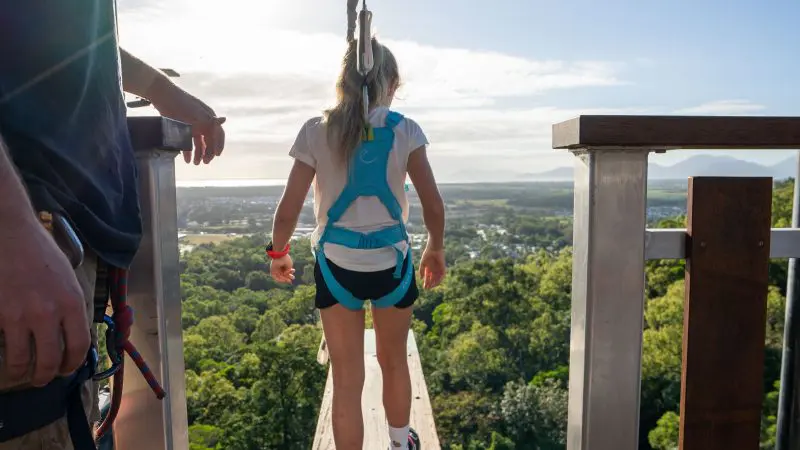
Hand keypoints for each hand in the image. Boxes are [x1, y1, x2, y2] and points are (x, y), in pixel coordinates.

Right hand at [0, 223, 89, 387]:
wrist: (10, 234)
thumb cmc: (41, 253)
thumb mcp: (68, 279)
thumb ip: (70, 306)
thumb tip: (71, 332)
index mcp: (72, 303)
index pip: (79, 346)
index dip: (73, 363)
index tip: (67, 369)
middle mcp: (49, 313)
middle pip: (50, 359)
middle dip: (46, 376)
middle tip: (42, 379)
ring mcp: (20, 315)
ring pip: (21, 360)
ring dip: (21, 372)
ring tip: (21, 374)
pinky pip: (2, 344)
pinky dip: (3, 353)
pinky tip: (5, 352)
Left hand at [149, 79, 225, 165]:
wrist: (163, 96)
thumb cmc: (182, 104)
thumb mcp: (196, 113)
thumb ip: (209, 119)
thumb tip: (223, 119)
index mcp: (208, 119)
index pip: (218, 134)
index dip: (218, 145)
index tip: (216, 155)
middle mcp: (202, 123)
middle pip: (208, 141)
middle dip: (207, 152)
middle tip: (204, 162)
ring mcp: (192, 126)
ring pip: (198, 143)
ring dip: (198, 153)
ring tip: (195, 163)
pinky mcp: (182, 127)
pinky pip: (187, 141)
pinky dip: (187, 150)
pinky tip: (186, 158)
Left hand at [270, 255, 295, 283]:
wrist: (279, 256)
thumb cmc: (285, 259)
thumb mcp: (289, 265)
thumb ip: (289, 271)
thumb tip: (285, 274)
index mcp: (283, 265)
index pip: (287, 271)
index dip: (291, 272)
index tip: (293, 271)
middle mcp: (279, 268)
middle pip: (284, 274)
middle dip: (288, 277)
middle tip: (292, 278)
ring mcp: (276, 270)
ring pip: (280, 277)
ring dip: (285, 279)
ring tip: (289, 280)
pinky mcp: (272, 271)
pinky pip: (275, 277)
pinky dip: (279, 280)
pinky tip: (284, 280)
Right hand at [419, 246, 445, 288]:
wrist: (433, 249)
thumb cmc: (427, 254)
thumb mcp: (422, 264)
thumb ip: (421, 271)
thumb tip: (421, 278)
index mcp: (429, 269)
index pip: (428, 278)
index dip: (426, 283)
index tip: (424, 287)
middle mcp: (434, 270)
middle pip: (432, 280)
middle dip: (430, 284)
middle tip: (427, 288)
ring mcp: (438, 269)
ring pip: (437, 279)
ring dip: (434, 283)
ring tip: (431, 286)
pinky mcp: (442, 268)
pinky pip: (442, 275)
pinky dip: (440, 279)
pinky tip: (436, 283)